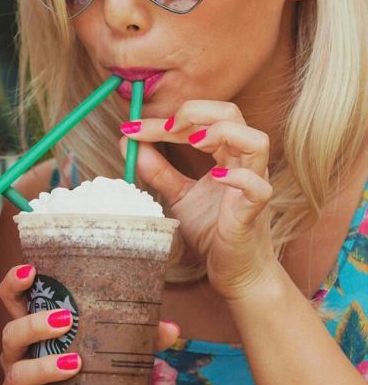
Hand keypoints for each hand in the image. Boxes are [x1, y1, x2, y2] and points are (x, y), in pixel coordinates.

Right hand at [0, 264, 179, 384]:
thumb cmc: (89, 381)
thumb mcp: (109, 355)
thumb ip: (137, 340)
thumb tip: (171, 328)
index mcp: (33, 332)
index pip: (12, 300)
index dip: (14, 283)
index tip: (30, 270)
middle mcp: (17, 356)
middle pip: (11, 333)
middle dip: (34, 325)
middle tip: (66, 321)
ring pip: (19, 373)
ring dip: (44, 367)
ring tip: (75, 364)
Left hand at [120, 100, 277, 299]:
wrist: (234, 271)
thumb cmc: (212, 230)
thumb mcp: (178, 195)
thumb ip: (157, 170)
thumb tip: (128, 143)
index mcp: (226, 154)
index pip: (199, 121)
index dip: (163, 122)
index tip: (130, 129)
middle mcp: (243, 163)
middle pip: (231, 115)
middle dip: (196, 113)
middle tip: (165, 128)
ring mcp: (253, 184)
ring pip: (256, 141)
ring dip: (222, 133)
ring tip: (193, 142)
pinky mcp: (255, 211)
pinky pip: (258, 187)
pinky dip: (238, 178)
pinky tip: (214, 177)